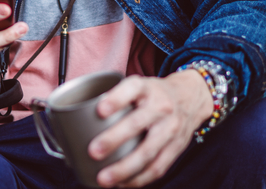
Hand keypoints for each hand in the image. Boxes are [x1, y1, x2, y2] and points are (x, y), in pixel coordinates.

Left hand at [88, 71, 212, 187]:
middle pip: (137, 123)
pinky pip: (158, 167)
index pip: (131, 89)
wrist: (191, 97)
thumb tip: (74, 121)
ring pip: (148, 151)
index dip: (116, 99)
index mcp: (146, 88)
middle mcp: (160, 106)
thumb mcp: (137, 85)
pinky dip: (139, 179)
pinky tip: (122, 184)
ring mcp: (170, 128)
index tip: (99, 110)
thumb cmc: (153, 94)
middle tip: (93, 151)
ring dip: (125, 168)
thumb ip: (114, 98)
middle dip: (114, 139)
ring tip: (104, 179)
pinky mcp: (177, 147)